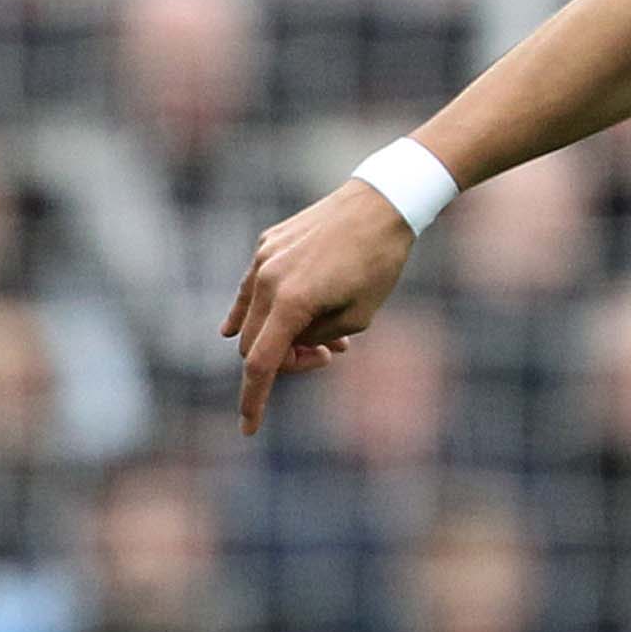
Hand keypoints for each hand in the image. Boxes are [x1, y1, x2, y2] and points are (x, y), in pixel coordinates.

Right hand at [226, 180, 414, 435]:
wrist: (381, 202)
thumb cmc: (379, 262)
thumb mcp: (358, 316)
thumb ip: (316, 339)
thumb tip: (291, 346)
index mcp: (290, 301)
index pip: (261, 364)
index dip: (253, 401)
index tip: (249, 429)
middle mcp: (268, 278)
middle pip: (256, 343)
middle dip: (287, 361)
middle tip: (329, 355)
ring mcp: (264, 258)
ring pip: (254, 315)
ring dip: (283, 334)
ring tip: (329, 336)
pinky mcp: (268, 243)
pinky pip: (254, 287)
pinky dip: (263, 310)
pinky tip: (251, 325)